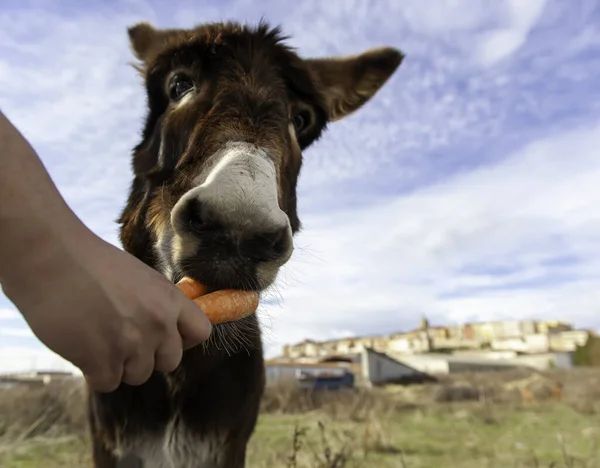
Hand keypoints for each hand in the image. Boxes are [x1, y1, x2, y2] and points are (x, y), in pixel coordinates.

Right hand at [2, 224, 211, 392]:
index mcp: (170, 299)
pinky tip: (83, 347)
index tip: (165, 337)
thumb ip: (158, 303)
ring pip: (138, 375)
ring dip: (119, 364)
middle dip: (149, 356)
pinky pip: (108, 383)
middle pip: (170, 361)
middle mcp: (158, 323)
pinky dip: (94, 372)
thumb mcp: (140, 277)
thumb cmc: (91, 263)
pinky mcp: (101, 361)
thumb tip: (166, 328)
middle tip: (123, 338)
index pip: (200, 332)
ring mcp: (131, 344)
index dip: (183, 339)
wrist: (51, 258)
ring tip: (98, 337)